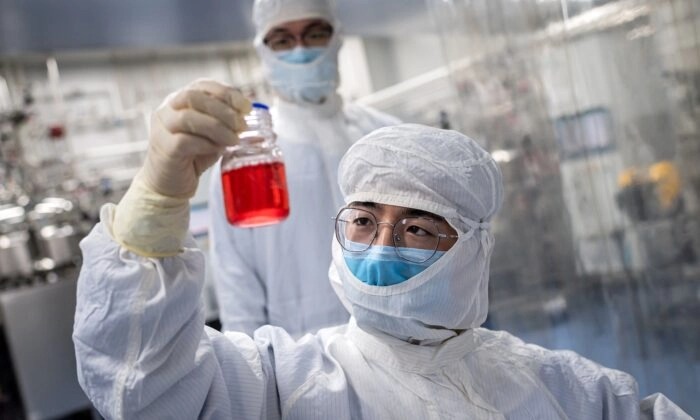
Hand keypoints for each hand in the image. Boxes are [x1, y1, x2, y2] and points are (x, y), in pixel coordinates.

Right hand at [141, 79, 251, 197]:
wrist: (170, 184)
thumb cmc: (193, 156)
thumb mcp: (214, 136)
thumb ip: (226, 124)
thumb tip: (249, 119)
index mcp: (180, 100)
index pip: (202, 85)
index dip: (226, 93)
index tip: (246, 107)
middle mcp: (167, 109)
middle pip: (193, 96)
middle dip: (223, 109)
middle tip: (241, 126)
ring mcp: (162, 128)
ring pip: (188, 117)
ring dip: (217, 127)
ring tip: (233, 140)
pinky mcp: (164, 148)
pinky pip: (184, 140)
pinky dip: (206, 144)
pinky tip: (217, 149)